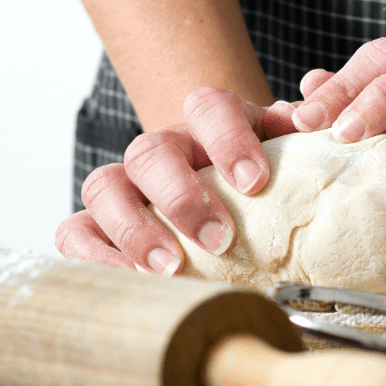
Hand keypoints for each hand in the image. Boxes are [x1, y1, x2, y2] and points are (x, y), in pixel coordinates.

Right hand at [55, 90, 299, 272]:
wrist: (232, 205)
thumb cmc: (264, 189)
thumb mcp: (292, 161)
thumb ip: (304, 136)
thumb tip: (310, 120)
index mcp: (211, 128)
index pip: (209, 106)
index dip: (228, 138)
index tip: (255, 181)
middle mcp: (163, 150)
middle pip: (151, 150)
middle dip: (183, 196)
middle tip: (220, 238)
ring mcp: (125, 187)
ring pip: (104, 186)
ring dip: (136, 229)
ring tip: (174, 267)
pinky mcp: (97, 226)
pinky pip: (75, 233)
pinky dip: (96, 256)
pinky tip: (134, 280)